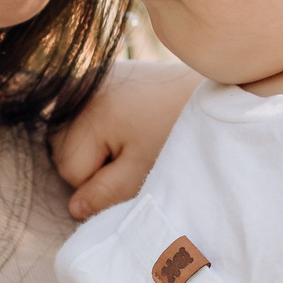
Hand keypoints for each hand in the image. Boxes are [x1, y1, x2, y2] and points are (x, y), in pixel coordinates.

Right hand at [52, 59, 197, 217]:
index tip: (131, 173)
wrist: (221, 97)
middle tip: (133, 158)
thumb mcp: (141, 174)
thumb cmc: (179, 137)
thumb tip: (74, 208)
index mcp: (90, 112)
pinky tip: (128, 126)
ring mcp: (93, 76)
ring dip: (92, 144)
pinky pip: (83, 110)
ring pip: (69, 129)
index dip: (97, 183)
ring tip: (133, 142)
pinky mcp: (106, 73)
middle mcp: (83, 87)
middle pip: (62, 147)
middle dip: (91, 162)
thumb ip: (103, 195)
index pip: (68, 169)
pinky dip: (98, 126)